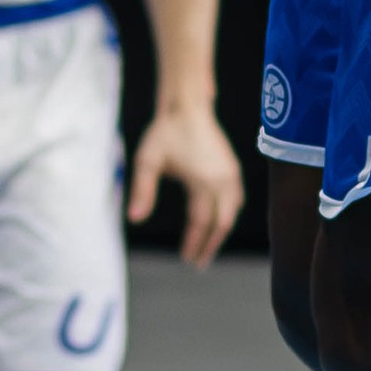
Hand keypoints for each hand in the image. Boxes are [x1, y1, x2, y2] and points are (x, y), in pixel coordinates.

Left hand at [127, 98, 244, 264]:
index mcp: (203, 181)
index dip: (194, 243)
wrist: (187, 106)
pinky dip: (228, 215)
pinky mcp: (232, 168)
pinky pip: (236, 199)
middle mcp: (222, 180)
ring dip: (221, 231)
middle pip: (222, 222)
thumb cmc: (165, 132)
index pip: (201, 222)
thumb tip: (134, 219)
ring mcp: (231, 173)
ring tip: (208, 246)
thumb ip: (141, 190)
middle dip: (211, 245)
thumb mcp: (147, 161)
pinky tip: (218, 220)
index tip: (186, 259)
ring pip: (232, 212)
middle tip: (198, 264)